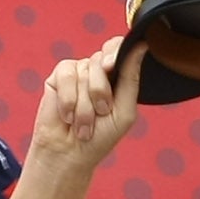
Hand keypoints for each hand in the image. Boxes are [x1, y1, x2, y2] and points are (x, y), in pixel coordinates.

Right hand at [0, 40, 147, 198]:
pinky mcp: (57, 78)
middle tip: (100, 113)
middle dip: (101, 92)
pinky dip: (68, 101)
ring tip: (82, 123)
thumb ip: (131, 77)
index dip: (115, 52)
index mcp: (115, 76)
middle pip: (101, 61)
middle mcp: (96, 70)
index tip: (111, 66)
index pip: (118, 48)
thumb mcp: (124, 110)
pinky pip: (66, 76)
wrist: (70, 154)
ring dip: (84, 105)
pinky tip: (67, 116)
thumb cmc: (100, 137)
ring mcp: (76, 72)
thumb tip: (142, 44)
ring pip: (84, 72)